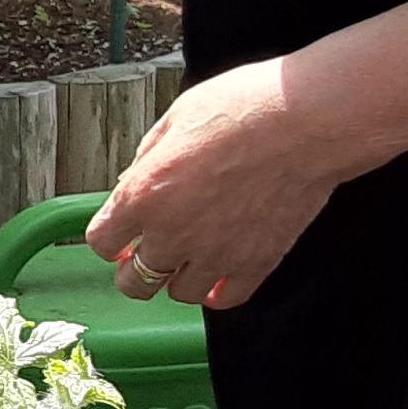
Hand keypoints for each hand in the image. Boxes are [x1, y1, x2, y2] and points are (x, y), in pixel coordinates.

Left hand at [87, 59, 349, 306]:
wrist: (306, 121)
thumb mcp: (175, 119)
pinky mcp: (257, 263)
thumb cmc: (244, 108)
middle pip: (133, 283)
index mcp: (144, 195)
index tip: (119, 235)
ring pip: (179, 294)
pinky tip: (220, 272)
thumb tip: (134, 180)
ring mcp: (216, 254)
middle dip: (134, 269)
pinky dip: (219, 290)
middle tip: (147, 252)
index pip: (101, 242)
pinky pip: (226, 299)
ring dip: (178, 278)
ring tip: (190, 255)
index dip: (110, 238)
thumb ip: (147, 159)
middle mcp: (174, 234)